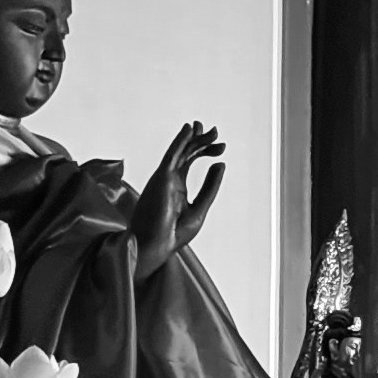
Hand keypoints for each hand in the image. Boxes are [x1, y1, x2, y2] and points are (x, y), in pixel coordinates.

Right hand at [129, 123, 226, 281]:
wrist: (156, 247)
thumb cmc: (172, 234)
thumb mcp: (200, 207)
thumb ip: (210, 186)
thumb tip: (221, 164)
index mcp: (177, 185)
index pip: (190, 159)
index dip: (205, 150)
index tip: (221, 147)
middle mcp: (169, 178)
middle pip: (186, 152)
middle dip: (201, 140)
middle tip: (216, 133)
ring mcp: (163, 178)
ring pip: (180, 151)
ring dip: (194, 138)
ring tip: (209, 129)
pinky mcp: (161, 179)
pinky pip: (171, 156)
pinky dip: (180, 142)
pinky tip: (189, 130)